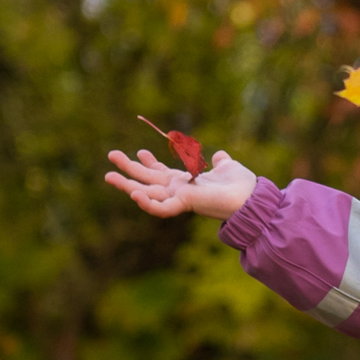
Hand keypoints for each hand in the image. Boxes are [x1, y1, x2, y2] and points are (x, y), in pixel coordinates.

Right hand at [105, 149, 256, 220]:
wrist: (251, 198)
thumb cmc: (241, 185)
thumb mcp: (228, 167)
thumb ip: (221, 163)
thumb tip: (220, 156)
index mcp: (186, 182)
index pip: (162, 172)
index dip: (149, 163)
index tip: (139, 151)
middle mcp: (179, 190)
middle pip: (147, 179)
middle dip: (129, 168)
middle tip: (111, 155)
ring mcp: (179, 198)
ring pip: (146, 193)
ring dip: (126, 185)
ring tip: (108, 175)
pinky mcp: (184, 204)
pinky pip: (161, 208)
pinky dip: (147, 202)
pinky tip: (133, 193)